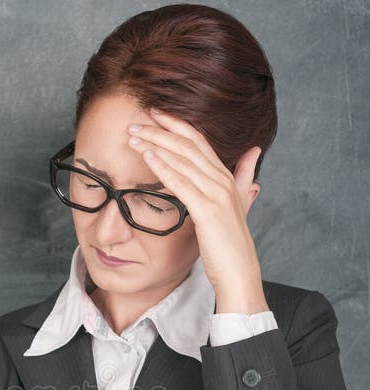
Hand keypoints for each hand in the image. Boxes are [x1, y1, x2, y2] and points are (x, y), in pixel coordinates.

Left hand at [127, 109, 269, 311]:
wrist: (239, 274)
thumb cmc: (231, 245)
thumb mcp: (238, 205)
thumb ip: (243, 177)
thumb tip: (254, 151)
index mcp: (226, 178)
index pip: (200, 142)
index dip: (177, 125)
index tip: (155, 115)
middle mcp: (222, 181)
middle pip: (189, 146)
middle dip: (161, 131)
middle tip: (136, 123)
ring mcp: (216, 194)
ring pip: (183, 160)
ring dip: (156, 145)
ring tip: (134, 136)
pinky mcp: (208, 211)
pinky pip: (182, 183)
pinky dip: (164, 167)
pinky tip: (148, 156)